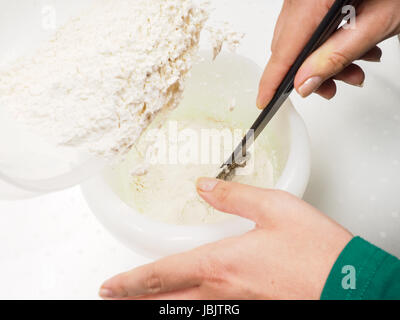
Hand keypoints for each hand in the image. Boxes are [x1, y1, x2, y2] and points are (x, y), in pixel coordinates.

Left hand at [99, 178, 352, 299]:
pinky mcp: (256, 310)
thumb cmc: (317, 252)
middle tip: (114, 299)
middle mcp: (223, 291)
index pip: (162, 274)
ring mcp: (239, 306)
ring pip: (186, 313)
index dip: (131, 281)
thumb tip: (205, 187)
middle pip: (166, 302)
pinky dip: (192, 310)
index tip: (110, 285)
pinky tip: (191, 304)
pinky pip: (212, 315)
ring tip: (142, 304)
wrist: (351, 286)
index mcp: (221, 263)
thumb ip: (234, 196)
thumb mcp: (275, 208)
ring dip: (160, 307)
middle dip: (136, 301)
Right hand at [257, 0, 399, 106]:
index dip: (272, 79)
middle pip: (290, 46)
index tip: (264, 101)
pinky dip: (327, 43)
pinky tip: (351, 47)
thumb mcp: (375, 24)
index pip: (284, 49)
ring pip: (299, 40)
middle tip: (333, 87)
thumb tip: (304, 83)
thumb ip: (336, 56)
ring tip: (353, 67)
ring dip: (323, 60)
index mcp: (313, 0)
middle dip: (311, 72)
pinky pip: (307, 27)